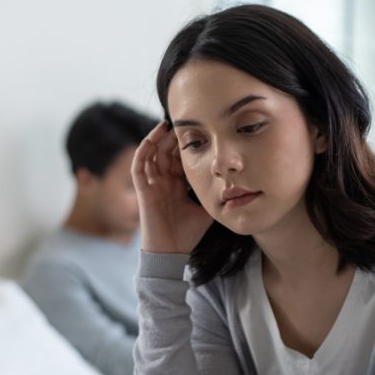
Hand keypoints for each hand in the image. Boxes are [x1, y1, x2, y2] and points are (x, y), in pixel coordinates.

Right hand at [132, 121, 213, 253]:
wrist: (172, 252)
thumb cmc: (188, 234)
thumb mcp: (208, 208)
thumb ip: (216, 193)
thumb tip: (235, 180)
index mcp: (176, 185)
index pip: (178, 159)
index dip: (185, 145)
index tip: (197, 130)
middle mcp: (163, 182)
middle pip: (165, 152)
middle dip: (173, 137)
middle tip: (183, 122)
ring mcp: (152, 185)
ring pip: (151, 154)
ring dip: (158, 139)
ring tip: (168, 124)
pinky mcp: (143, 190)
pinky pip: (139, 165)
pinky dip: (144, 149)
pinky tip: (154, 136)